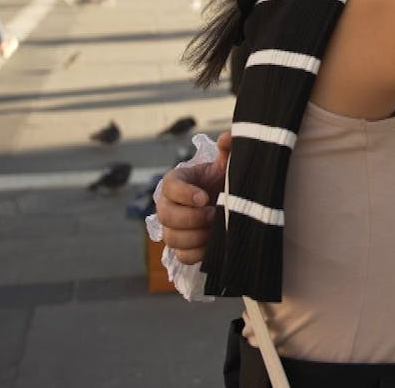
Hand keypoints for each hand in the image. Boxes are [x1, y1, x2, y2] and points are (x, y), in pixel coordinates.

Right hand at [154, 131, 230, 263]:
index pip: (169, 186)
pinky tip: (213, 244)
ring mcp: (172, 228)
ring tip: (214, 230)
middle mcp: (167, 205)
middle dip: (190, 217)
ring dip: (195, 236)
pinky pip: (182, 256)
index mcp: (176, 182)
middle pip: (166, 215)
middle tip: (212, 215)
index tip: (205, 198)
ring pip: (172, 238)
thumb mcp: (226, 164)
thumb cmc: (222, 181)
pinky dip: (197, 253)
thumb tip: (228, 137)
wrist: (228, 204)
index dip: (184, 194)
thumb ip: (228, 149)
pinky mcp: (182, 248)